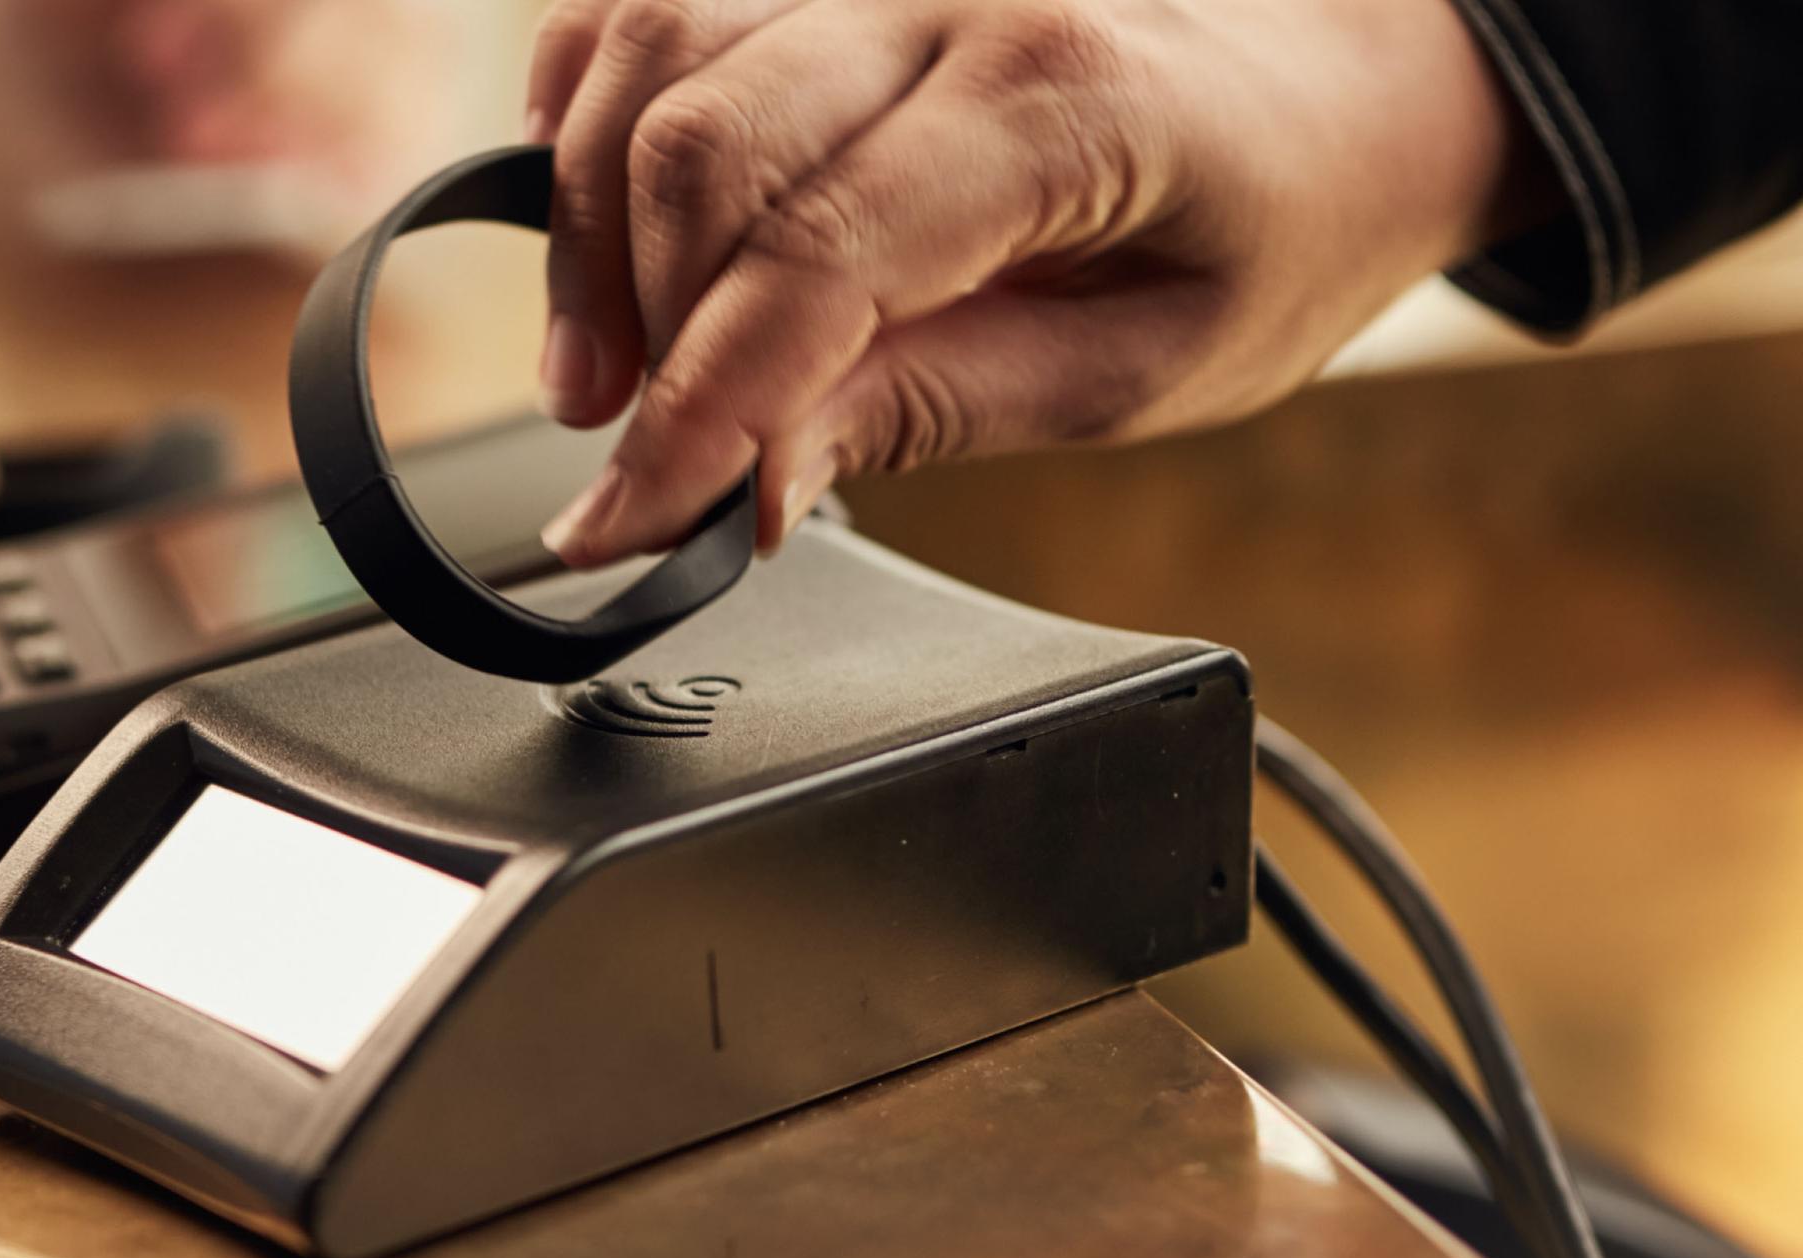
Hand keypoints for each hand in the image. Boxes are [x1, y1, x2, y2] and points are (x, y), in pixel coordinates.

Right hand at [526, 0, 1534, 565]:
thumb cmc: (1278, 223)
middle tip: (633, 467)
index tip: (636, 522)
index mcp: (1063, 101)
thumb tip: (752, 474)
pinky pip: (655, 0)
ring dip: (591, 228)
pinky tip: (595, 216)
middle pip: (705, 143)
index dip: (701, 411)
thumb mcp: (1139, 370)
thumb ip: (934, 407)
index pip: (819, 260)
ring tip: (606, 373)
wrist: (1349, 81)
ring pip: (653, 49)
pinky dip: (591, 105)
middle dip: (632, 330)